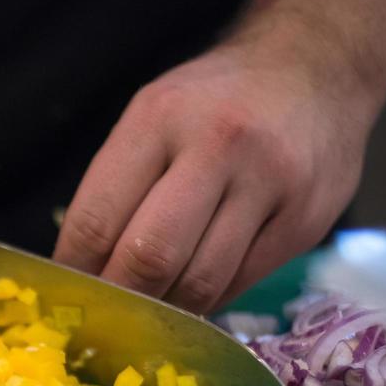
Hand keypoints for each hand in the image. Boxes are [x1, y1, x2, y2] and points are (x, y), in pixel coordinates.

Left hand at [53, 42, 376, 313]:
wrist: (317, 65)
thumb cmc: (216, 100)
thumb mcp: (154, 115)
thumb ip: (118, 185)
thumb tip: (82, 271)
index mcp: (159, 119)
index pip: (97, 220)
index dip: (74, 274)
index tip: (68, 298)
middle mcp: (217, 146)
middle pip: (150, 257)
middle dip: (121, 301)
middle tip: (108, 320)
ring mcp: (269, 183)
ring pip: (200, 282)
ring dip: (167, 311)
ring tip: (150, 315)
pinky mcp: (306, 219)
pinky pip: (242, 282)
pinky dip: (208, 301)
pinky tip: (194, 297)